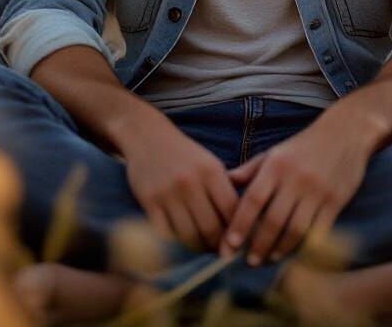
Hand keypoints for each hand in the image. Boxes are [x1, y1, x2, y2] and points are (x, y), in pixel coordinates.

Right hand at [121, 114, 239, 253]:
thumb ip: (226, 190)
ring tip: (204, 249)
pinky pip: (167, 235)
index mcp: (211, 171)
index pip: (232, 212)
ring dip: (199, 248)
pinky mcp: (149, 203)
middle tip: (222, 253)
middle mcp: (190, 182)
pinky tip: (182, 243)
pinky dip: (176, 244)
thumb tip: (242, 226)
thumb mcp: (210, 164)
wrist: (148, 138)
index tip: (239, 243)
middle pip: (212, 229)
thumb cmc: (186, 156)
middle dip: (219, 246)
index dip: (237, 232)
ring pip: (190, 237)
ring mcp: (168, 193)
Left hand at [219, 115, 369, 264]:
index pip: (253, 200)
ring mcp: (317, 191)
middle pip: (273, 220)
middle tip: (249, 261)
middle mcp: (295, 179)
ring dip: (280, 249)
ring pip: (295, 230)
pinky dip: (304, 245)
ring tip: (269, 258)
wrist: (345, 133)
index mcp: (276, 165)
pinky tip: (294, 252)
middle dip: (258, 245)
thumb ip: (250, 170)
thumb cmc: (303, 146)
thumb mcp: (274, 152)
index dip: (240, 225)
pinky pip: (318, 231)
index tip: (229, 245)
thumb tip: (224, 181)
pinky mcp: (335, 201)